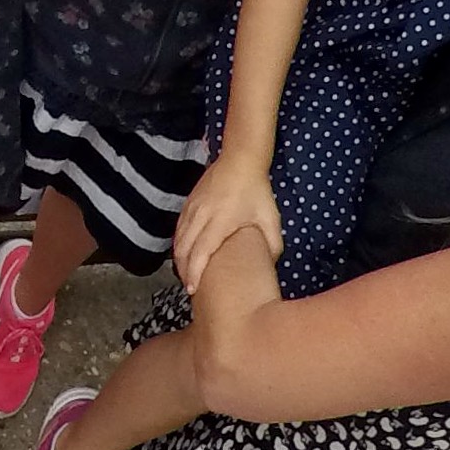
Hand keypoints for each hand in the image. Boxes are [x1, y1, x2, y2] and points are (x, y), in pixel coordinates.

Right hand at [172, 161, 282, 293]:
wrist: (240, 159)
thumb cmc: (257, 190)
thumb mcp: (271, 219)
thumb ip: (272, 245)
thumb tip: (269, 266)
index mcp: (220, 221)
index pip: (200, 252)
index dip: (194, 273)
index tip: (193, 290)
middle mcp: (201, 216)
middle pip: (183, 249)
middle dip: (184, 272)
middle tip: (190, 289)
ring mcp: (192, 208)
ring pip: (178, 240)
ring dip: (179, 260)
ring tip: (187, 276)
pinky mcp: (188, 204)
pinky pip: (178, 229)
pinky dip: (179, 245)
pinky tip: (185, 255)